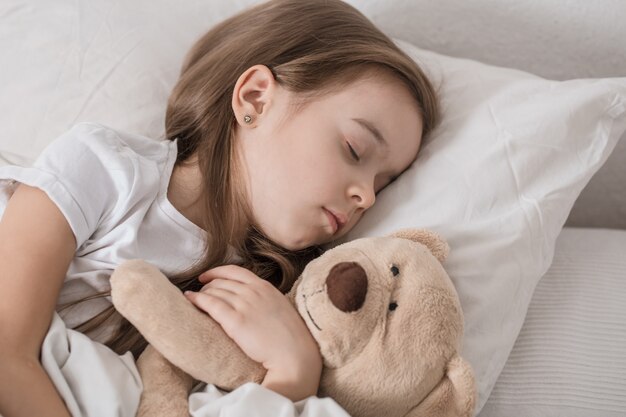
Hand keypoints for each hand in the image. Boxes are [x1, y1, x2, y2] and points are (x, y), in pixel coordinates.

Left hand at [184, 265, 321, 399]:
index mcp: (265, 287)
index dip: (217, 272)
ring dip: (201, 293)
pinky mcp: (236, 321)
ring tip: (193, 298)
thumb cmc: (289, 336)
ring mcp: (245, 305)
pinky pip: (211, 304)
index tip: (207, 276)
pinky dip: (197, 299)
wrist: (294, 354)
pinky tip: (189, 299)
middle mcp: (254, 292)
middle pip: (222, 281)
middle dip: (207, 285)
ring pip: (215, 291)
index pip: (235, 271)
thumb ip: (264, 298)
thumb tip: (249, 299)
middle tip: (200, 293)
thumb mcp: (279, 307)